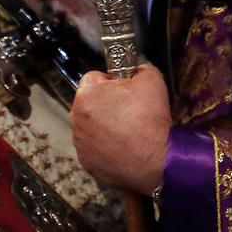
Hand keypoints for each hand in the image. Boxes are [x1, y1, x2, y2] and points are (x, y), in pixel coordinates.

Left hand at [70, 65, 171, 196]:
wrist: (155, 161)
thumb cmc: (150, 119)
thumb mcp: (152, 80)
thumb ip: (139, 68)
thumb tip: (136, 69)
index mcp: (87, 94)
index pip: (94, 77)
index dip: (113, 81)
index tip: (127, 91)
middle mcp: (76, 118)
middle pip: (89, 103)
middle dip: (106, 104)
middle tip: (130, 112)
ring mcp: (79, 143)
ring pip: (90, 127)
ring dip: (105, 126)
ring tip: (129, 133)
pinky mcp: (87, 163)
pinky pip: (95, 148)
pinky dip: (106, 147)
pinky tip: (125, 149)